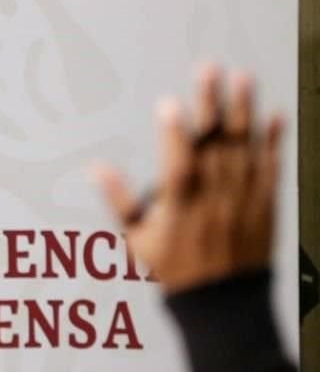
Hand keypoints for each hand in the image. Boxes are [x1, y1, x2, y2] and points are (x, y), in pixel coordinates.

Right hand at [94, 64, 283, 292]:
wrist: (223, 302)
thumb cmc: (175, 269)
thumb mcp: (137, 239)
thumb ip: (118, 200)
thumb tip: (96, 169)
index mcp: (180, 207)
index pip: (177, 163)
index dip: (172, 133)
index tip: (168, 104)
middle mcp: (214, 198)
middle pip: (213, 145)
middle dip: (210, 105)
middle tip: (208, 69)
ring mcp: (243, 198)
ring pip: (244, 148)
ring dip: (244, 111)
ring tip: (242, 77)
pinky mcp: (265, 203)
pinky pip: (271, 168)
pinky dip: (273, 142)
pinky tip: (275, 115)